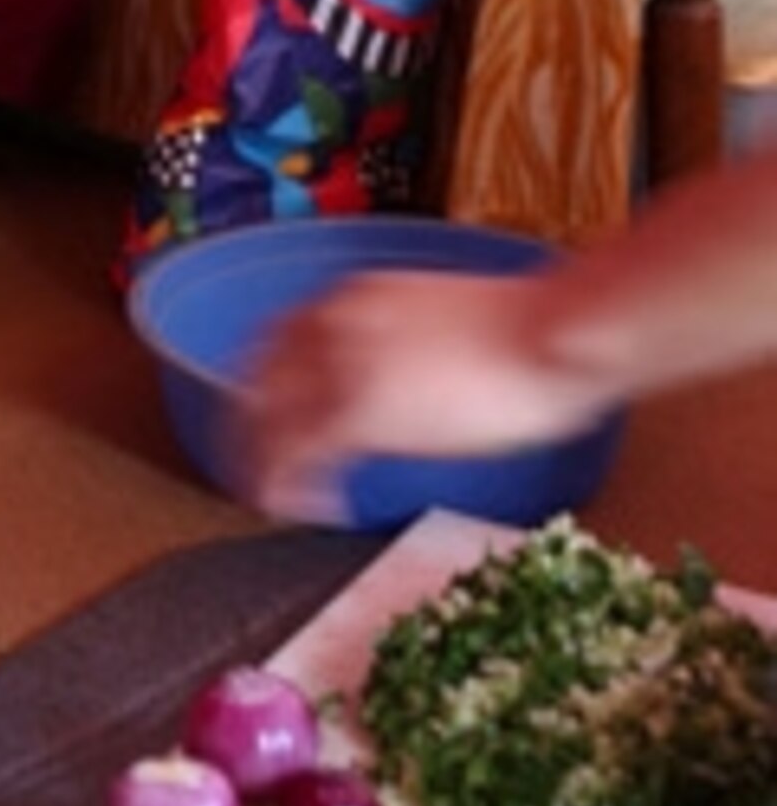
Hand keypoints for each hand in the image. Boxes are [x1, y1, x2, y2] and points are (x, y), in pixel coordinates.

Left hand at [241, 267, 588, 519]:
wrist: (556, 332)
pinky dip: (295, 485)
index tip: (268, 417)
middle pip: (260, 378)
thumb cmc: (528, 336)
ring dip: (262, 462)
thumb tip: (397, 383)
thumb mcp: (440, 325)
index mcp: (357, 297)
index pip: (280, 340)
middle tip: (251, 466)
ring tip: (270, 497)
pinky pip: (303, 454)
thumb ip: (401, 346)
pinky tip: (312, 508)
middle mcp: (337, 320)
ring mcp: (345, 363)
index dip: (267, 386)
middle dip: (249, 426)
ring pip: (271, 419)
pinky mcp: (363, 409)